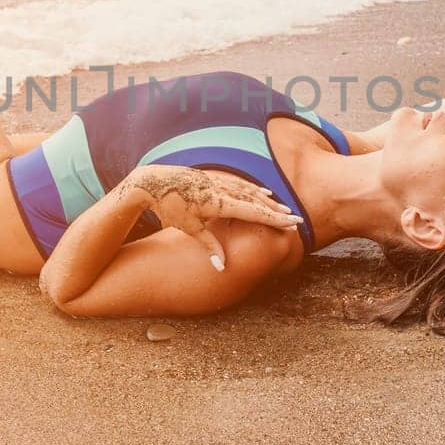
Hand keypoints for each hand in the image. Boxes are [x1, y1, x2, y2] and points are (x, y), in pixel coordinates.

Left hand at [121, 165, 303, 270]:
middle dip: (275, 210)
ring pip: (248, 190)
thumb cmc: (168, 208)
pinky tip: (258, 190)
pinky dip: (252, 189)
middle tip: (294, 218)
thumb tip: (223, 267)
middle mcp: (222, 189)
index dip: (274, 218)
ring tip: (280, 205)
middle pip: (255, 200)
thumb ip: (209, 246)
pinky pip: (238, 183)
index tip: (292, 223)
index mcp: (219, 202)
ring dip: (265, 199)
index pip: (253, 212)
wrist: (151, 182)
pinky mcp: (212, 176)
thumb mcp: (188, 229)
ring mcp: (217, 180)